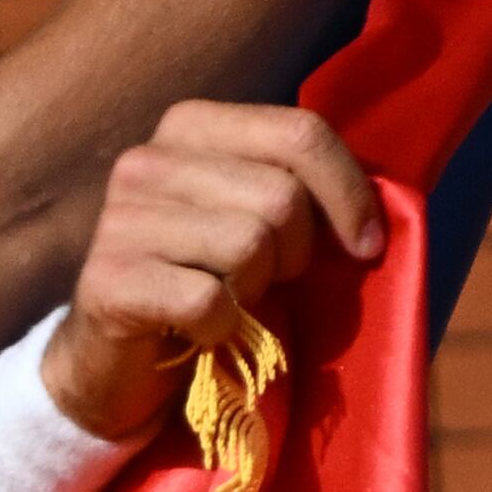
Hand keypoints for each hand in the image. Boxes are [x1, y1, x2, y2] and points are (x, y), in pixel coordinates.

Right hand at [38, 101, 385, 442]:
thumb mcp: (256, 222)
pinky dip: (222, 331)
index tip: (365, 246)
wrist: (114, 365)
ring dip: (255, 291)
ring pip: (249, 245)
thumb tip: (382, 201)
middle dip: (296, 253)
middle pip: (281, 196)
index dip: (349, 193)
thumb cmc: (202, 286)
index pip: (300, 133)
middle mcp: (149, 159)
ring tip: (227, 302)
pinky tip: (198, 333)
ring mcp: (120, 218)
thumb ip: (300, 189)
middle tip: (268, 284)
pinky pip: (210, 301)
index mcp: (191, 126)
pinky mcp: (109, 281)